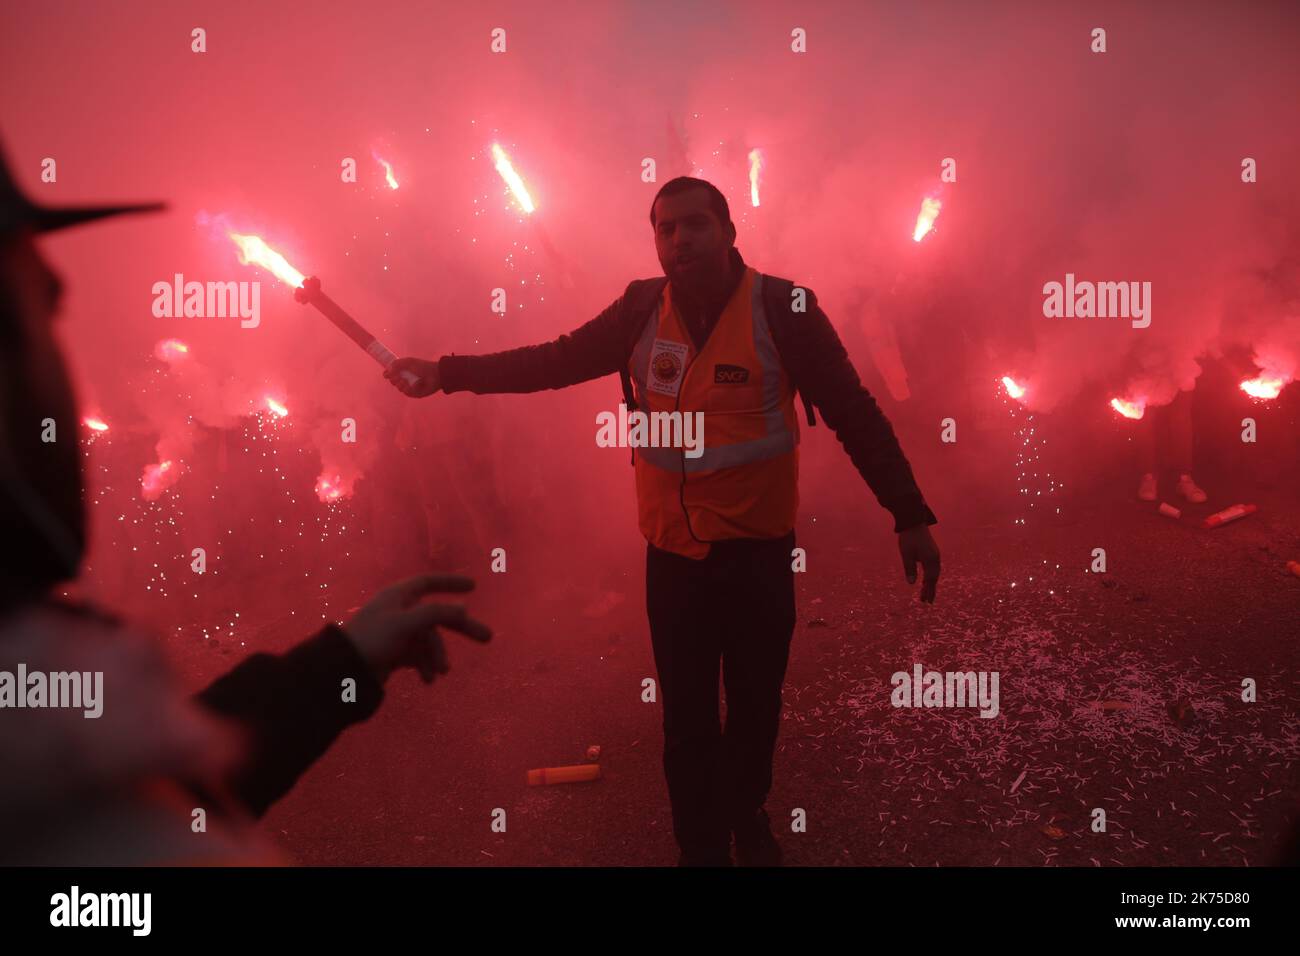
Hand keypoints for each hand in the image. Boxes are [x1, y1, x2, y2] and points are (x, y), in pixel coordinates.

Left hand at [342, 574, 491, 683]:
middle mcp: (400, 611)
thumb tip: (464, 609)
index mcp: (399, 596)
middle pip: (438, 615)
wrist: (344, 672)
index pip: (429, 582)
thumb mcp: (407, 623)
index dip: (451, 582)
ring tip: (441, 673)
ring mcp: (398, 632)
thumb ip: (436, 613)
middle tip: (488, 638)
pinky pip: (419, 655)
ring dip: (437, 656)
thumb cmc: (373, 639)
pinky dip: (425, 666)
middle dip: (461, 628)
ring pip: (430, 640)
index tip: (473, 585)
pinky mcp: (395, 653)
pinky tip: (427, 680)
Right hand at [385, 357, 440, 397]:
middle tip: (398, 376)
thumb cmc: (423, 367)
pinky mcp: (415, 394)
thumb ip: (396, 364)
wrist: (435, 374)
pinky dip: (409, 388)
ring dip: (401, 384)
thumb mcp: (408, 362)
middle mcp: (406, 379)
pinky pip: (407, 393)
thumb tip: (385, 372)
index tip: (386, 374)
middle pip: (393, 382)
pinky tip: (415, 384)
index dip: (388, 374)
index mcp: (404, 371)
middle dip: (394, 379)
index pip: (391, 374)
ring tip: (407, 380)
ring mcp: (410, 387)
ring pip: (399, 388)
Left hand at [898, 525, 939, 602]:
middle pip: (934, 578)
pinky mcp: (932, 551)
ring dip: (930, 583)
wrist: (913, 521)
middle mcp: (936, 558)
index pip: (930, 580)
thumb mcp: (906, 555)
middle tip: (927, 601)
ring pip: (934, 573)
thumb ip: (910, 569)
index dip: (928, 591)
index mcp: (930, 560)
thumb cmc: (909, 538)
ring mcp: (935, 554)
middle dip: (930, 590)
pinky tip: (927, 579)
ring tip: (926, 592)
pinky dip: (931, 575)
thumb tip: (912, 583)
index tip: (926, 601)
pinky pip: (933, 567)